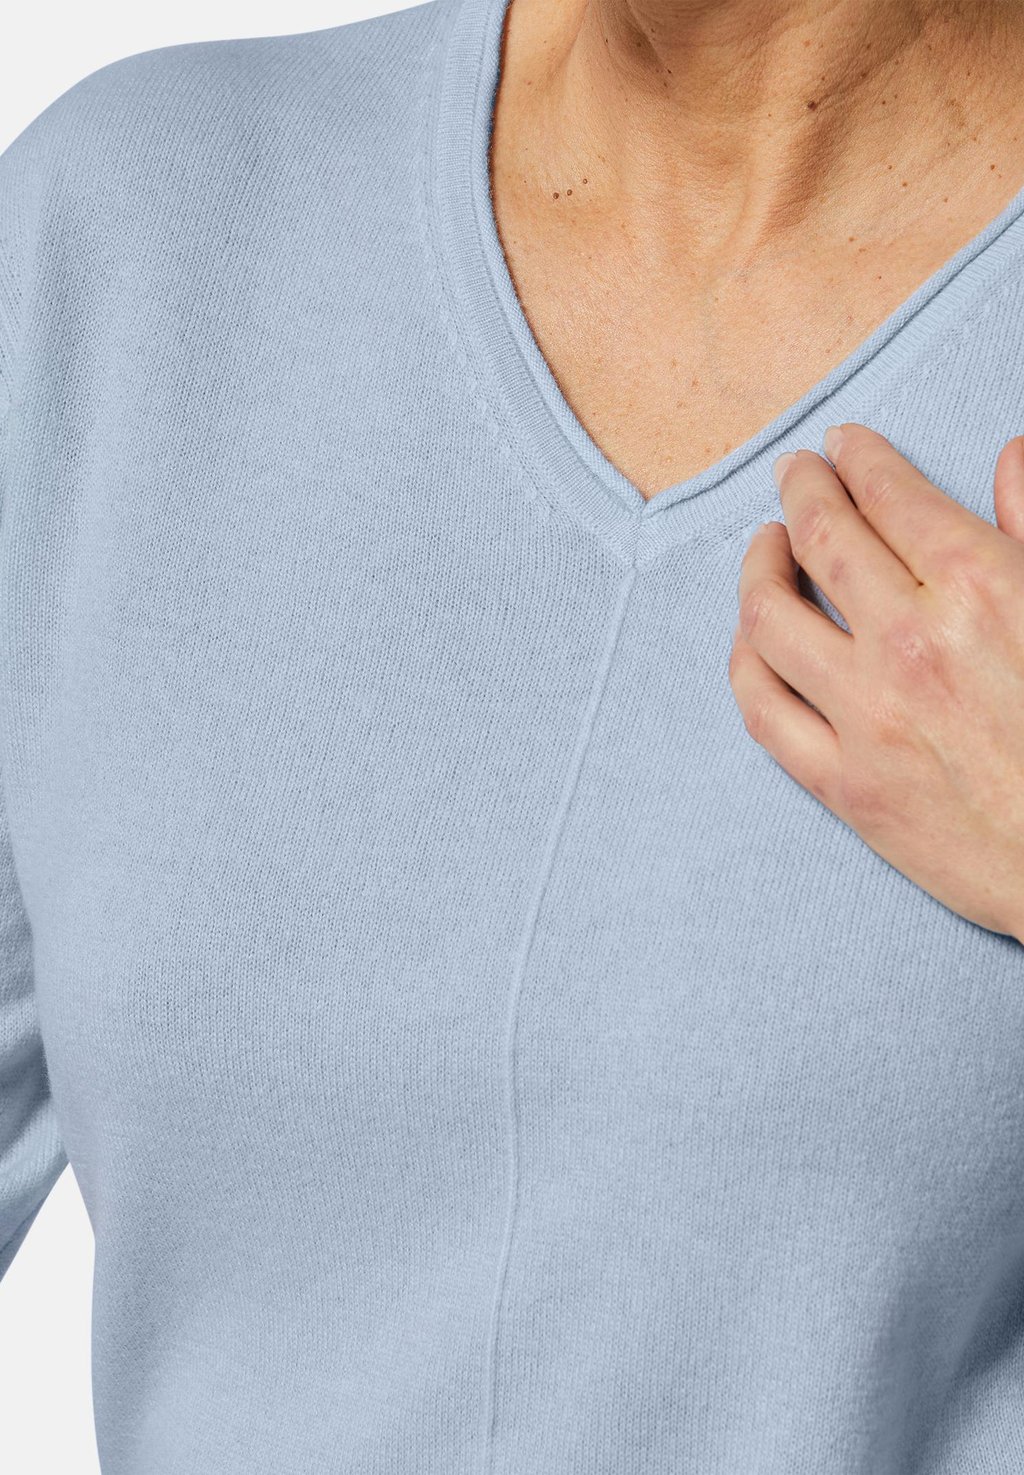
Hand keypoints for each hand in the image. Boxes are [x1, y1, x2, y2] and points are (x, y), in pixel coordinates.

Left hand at [728, 421, 1023, 941]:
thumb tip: (1011, 456)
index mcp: (980, 585)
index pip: (890, 496)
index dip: (858, 460)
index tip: (841, 446)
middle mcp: (910, 642)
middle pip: (822, 540)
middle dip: (802, 492)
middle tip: (795, 475)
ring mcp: (867, 716)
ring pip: (772, 618)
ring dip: (758, 569)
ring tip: (764, 549)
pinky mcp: (845, 784)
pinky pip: (764, 710)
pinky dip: (747, 662)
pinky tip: (752, 640)